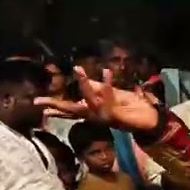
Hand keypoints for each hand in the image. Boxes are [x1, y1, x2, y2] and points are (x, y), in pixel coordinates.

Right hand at [35, 68, 159, 131]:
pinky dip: (108, 85)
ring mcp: (104, 116)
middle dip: (56, 105)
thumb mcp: (110, 95)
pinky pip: (109, 98)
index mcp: (92, 111)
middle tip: (39, 103)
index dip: (55, 107)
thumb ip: (97, 88)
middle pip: (72, 110)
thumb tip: (82, 79)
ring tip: (78, 70)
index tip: (38, 106)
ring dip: (84, 85)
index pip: (69, 109)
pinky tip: (106, 71)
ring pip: (89, 101)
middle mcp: (95, 116)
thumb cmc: (131, 107)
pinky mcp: (116, 114)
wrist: (151, 119)